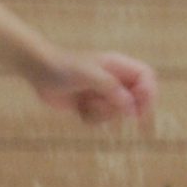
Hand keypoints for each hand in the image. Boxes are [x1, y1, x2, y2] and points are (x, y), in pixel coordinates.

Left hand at [33, 50, 156, 127]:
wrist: (38, 71)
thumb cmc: (63, 68)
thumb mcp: (89, 75)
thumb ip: (111, 88)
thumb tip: (130, 107)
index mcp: (118, 66)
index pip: (146, 77)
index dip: (148, 93)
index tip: (139, 107)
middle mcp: (113, 80)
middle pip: (136, 99)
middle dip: (126, 109)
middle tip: (116, 113)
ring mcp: (102, 93)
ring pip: (117, 113)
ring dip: (104, 115)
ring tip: (87, 104)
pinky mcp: (90, 106)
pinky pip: (101, 120)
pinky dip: (91, 119)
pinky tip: (78, 109)